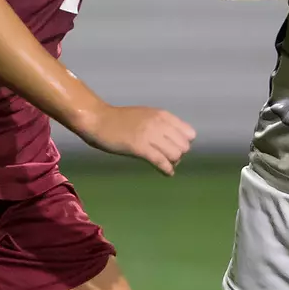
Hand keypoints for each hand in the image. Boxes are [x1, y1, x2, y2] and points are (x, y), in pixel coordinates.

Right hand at [74, 103, 195, 175]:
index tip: (174, 148)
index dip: (183, 143)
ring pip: (175, 154)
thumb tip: (173, 140)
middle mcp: (159, 124)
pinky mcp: (139, 147)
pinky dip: (166, 170)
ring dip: (172, 163)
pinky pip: (161, 161)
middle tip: (168, 159)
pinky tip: (166, 173)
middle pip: (184, 146)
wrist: (99, 120)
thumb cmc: (120, 120)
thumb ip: (161, 125)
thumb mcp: (146, 116)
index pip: (189, 133)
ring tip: (164, 165)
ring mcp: (150, 135)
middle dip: (179, 154)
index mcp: (162, 115)